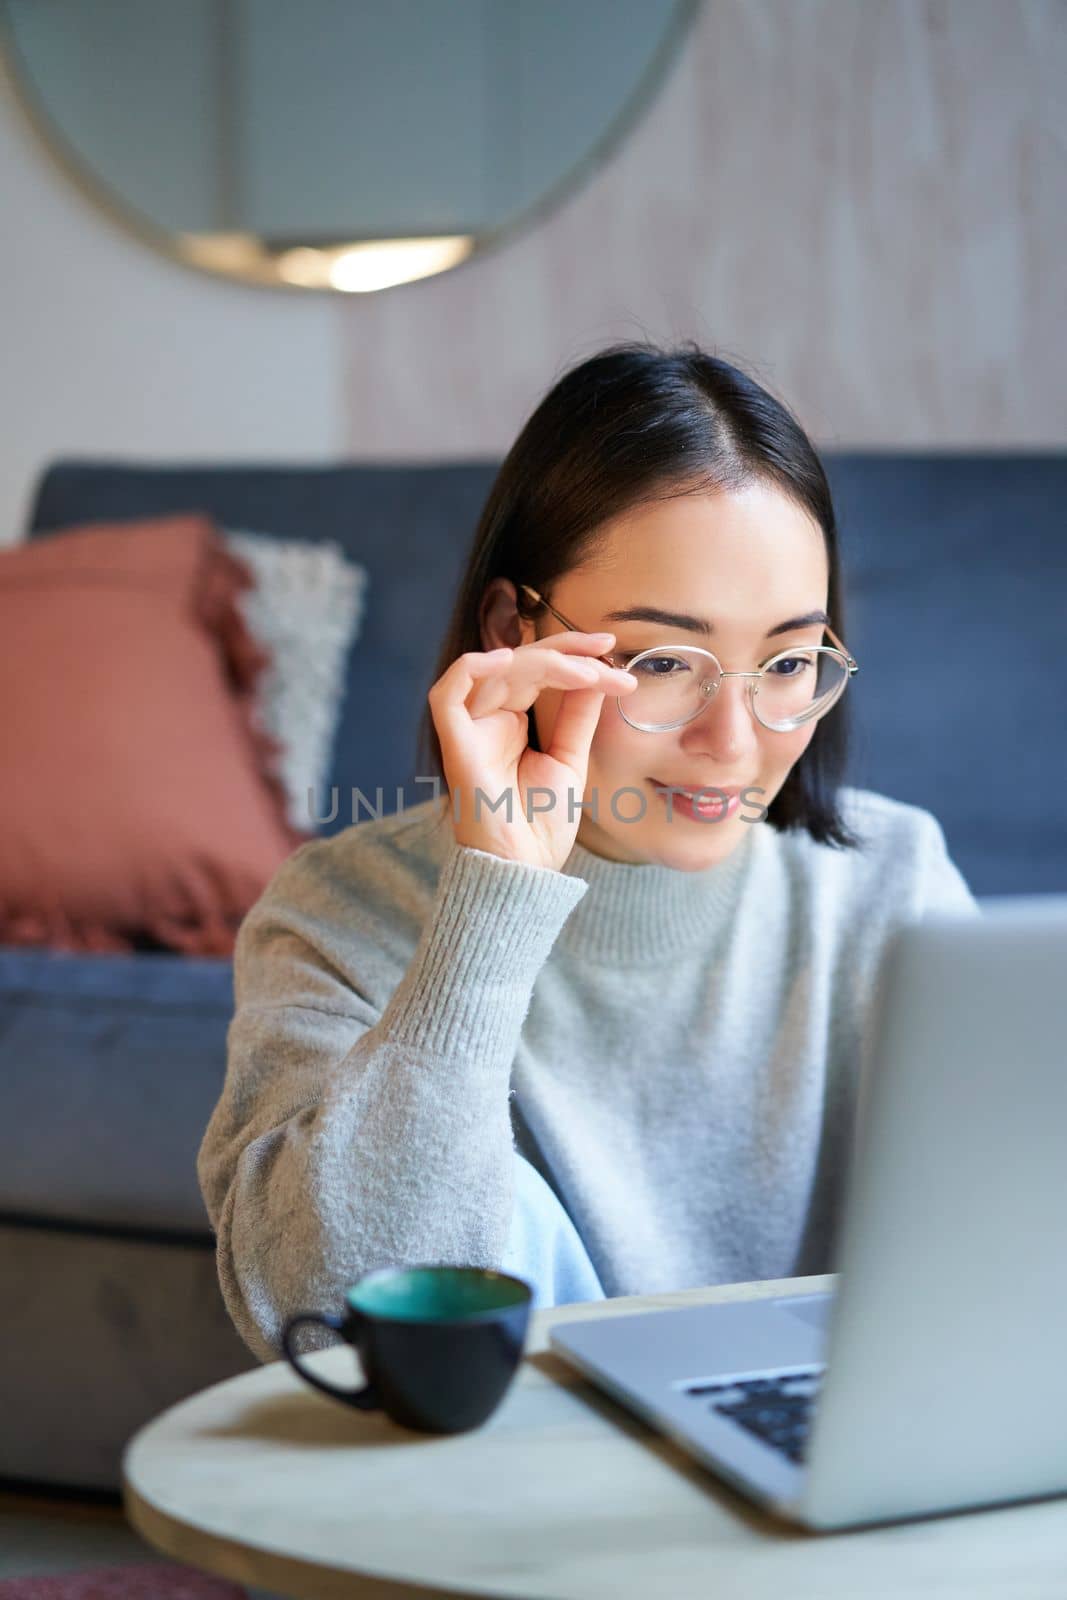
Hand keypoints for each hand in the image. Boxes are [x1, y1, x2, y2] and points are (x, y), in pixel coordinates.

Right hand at [427, 632, 637, 870]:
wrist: (524, 868)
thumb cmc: (541, 824)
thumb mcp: (570, 759)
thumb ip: (577, 715)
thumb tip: (596, 672)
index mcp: (511, 723)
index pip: (537, 672)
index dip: (570, 654)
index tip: (610, 649)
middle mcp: (488, 720)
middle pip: (519, 663)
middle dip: (565, 651)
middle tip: (605, 649)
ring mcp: (469, 729)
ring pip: (496, 671)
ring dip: (544, 662)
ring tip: (588, 670)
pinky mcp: (454, 743)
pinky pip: (447, 694)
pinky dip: (471, 669)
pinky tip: (507, 659)